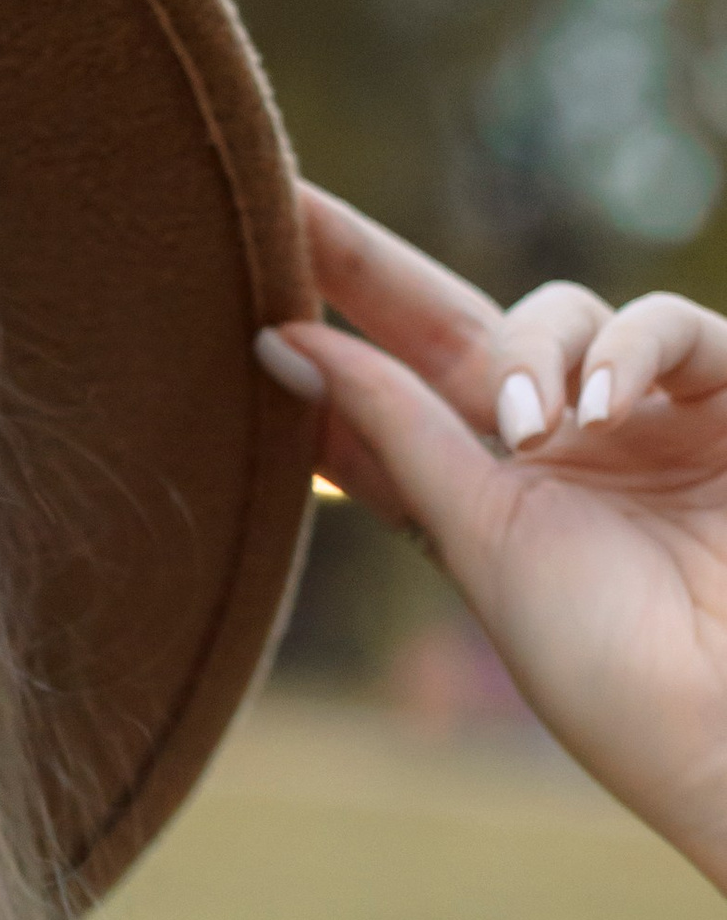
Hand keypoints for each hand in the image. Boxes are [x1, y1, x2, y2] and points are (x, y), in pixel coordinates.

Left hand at [261, 192, 726, 887]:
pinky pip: (665, 324)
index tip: (240, 260)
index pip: (380, 393)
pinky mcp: (723, 396)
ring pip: (556, 312)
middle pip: (442, 324)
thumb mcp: (476, 537)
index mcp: (476, 495)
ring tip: (534, 431)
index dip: (317, 332)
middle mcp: (549, 443)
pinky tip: (601, 408)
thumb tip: (281, 341)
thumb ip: (394, 430)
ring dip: (532, 354)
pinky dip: (628, 350)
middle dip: (365, 265)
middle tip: (288, 204)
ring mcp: (638, 415)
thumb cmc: (602, 660)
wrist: (722, 715)